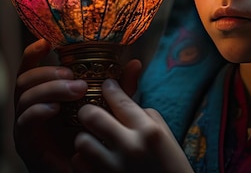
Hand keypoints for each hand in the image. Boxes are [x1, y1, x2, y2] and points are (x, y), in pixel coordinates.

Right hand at [13, 40, 144, 172]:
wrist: (89, 172)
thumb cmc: (95, 142)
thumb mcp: (109, 111)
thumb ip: (118, 90)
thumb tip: (135, 63)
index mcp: (45, 96)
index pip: (32, 69)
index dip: (34, 53)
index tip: (46, 42)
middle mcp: (31, 108)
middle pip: (25, 79)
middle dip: (47, 72)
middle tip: (72, 75)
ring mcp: (26, 126)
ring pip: (24, 98)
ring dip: (49, 89)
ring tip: (76, 90)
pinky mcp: (26, 145)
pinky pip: (24, 122)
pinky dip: (38, 111)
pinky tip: (56, 109)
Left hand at [72, 79, 193, 172]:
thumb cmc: (172, 167)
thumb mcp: (166, 137)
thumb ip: (144, 116)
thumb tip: (121, 100)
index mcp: (150, 132)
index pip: (120, 101)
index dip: (110, 88)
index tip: (107, 86)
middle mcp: (131, 148)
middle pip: (92, 116)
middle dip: (88, 110)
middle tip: (91, 112)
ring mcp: (116, 169)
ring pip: (81, 141)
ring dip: (85, 138)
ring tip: (92, 140)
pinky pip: (79, 164)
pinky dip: (83, 160)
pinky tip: (93, 159)